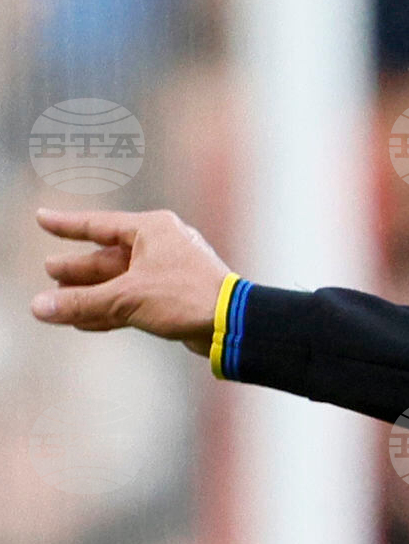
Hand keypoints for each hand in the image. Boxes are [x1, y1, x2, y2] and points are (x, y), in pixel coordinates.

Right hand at [32, 205, 232, 348]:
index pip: (98, 224)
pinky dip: (109, 311)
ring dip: (90, 294)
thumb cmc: (187, 297)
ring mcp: (168, 273)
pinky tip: (84, 322)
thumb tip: (40, 306)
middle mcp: (161, 246)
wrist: (233, 325)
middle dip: (78, 269)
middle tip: (49, 270)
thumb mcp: (127, 298)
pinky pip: (132, 301)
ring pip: (119, 282)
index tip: (42, 219)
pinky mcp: (173, 300)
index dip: (67, 225)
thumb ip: (81, 303)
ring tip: (59, 302)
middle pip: (107, 257)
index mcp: (152, 230)